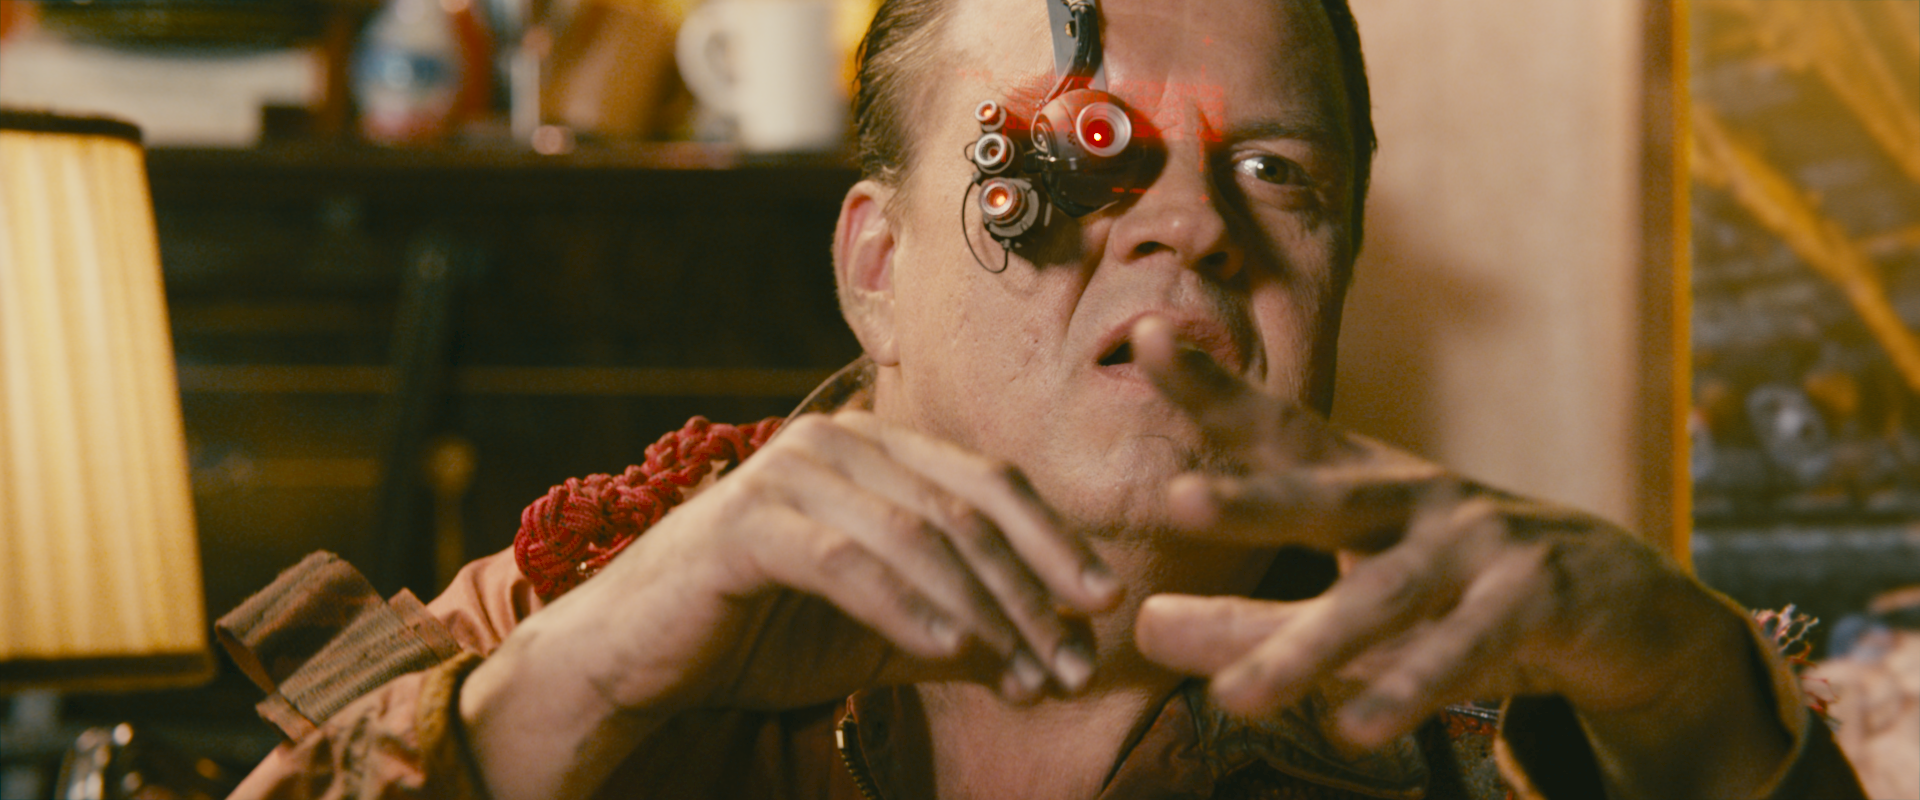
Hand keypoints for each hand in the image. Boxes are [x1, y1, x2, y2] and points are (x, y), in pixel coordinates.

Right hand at [518, 409, 1119, 712]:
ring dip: (983, 609)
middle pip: (966, 507)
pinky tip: (953, 649)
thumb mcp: (887, 636)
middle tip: (1072, 659)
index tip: (1104, 606)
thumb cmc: (763, 637)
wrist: (639, 660)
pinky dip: (907, 607)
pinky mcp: (747, 522)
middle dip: (1030, 589)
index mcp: (877, 449)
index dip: (1053, 543)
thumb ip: (968, 636)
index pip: (990, 485)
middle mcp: (839, 441)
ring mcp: (790, 473)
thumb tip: (1063, 663)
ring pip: (918, 535)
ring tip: (1025, 672)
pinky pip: (849, 562)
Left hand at [1125, 317, 1789, 794]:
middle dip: (1252, 499)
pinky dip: (1409, 688)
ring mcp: (1481, 543)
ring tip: (1231, 700)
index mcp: (1367, 484)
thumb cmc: (1461, 592)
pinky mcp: (1537, 600)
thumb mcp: (1353, 605)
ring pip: (1383, 598)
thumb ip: (1250, 619)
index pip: (1281, 432)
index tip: (1149, 338)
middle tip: (1175, 500)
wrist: (1626, 607)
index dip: (1216, 391)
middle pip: (1326, 496)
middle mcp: (1417, 499)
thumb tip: (1142, 625)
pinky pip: (1466, 648)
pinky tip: (1353, 727)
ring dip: (1308, 648)